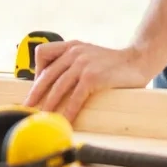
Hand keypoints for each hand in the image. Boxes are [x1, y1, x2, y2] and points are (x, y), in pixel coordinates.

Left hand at [22, 39, 154, 122]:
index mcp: (71, 46)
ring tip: (42, 118)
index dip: (37, 71)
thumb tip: (58, 84)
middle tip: (27, 108)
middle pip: (47, 74)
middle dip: (35, 94)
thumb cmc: (113, 62)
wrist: (138, 59)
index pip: (43, 53)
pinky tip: (65, 120)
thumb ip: (74, 63)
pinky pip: (75, 97)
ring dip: (48, 105)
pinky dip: (68, 110)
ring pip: (58, 87)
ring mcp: (84, 64)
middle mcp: (75, 52)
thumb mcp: (89, 54)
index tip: (37, 87)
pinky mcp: (93, 77)